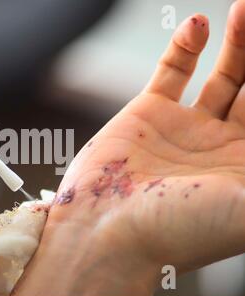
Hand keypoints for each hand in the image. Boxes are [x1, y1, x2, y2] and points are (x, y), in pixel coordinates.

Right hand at [13, 1, 244, 295]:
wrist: (105, 231)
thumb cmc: (176, 232)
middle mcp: (222, 146)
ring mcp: (185, 128)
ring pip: (223, 75)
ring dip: (238, 41)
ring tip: (244, 12)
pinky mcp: (148, 113)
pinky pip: (173, 70)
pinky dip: (185, 45)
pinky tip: (198, 26)